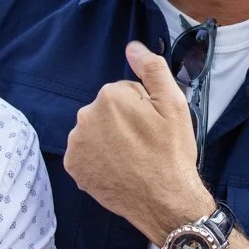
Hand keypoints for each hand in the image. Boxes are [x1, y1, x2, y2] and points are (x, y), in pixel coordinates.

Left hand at [64, 42, 213, 241]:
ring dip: (110, 140)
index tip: (153, 128)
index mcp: (109, 96)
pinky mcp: (74, 167)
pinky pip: (86, 153)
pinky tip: (117, 169)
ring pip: (96, 131)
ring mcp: (77, 143)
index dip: (143, 109)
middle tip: (144, 144)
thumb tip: (133, 47)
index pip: (125, 92)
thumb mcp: (174, 105)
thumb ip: (152, 69)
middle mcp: (85, 116)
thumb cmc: (171, 153)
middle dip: (124, 122)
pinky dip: (99, 158)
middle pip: (107, 110)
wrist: (165, 201)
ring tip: (132, 159)